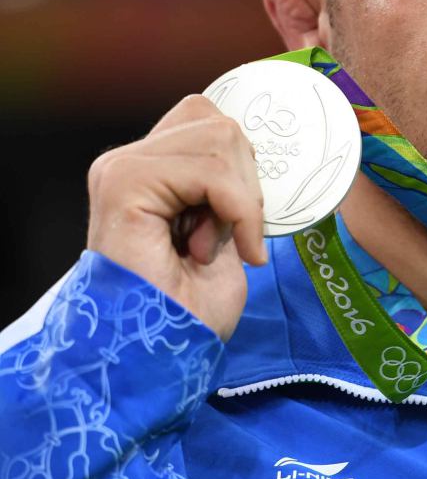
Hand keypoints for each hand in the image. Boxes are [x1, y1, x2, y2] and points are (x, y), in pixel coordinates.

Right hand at [86, 95, 266, 340]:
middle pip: (219, 123)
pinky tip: (215, 252)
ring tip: (208, 247)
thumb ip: (228, 184)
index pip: (209, 120)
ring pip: (221, 140)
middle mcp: (126, 161)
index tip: (236, 225)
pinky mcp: (125, 184)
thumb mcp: (223, 230)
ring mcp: (121, 169)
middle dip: (243, 183)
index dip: (240, 169)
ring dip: (238, 201)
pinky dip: (238, 213)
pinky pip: (213, 173)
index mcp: (147, 170)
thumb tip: (254, 151)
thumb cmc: (190, 309)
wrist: (155, 358)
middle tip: (222, 238)